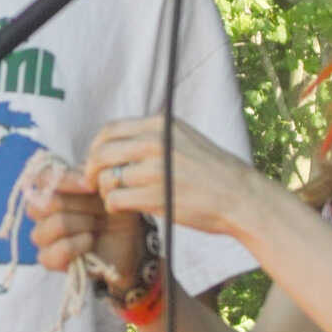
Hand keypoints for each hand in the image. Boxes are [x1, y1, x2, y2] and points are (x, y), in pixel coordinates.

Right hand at [23, 168, 147, 282]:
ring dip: (83, 223)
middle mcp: (40, 210)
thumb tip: (87, 177)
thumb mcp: (108, 188)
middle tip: (101, 209)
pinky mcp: (48, 259)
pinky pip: (56, 250)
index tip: (91, 186)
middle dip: (81, 204)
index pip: (42, 178)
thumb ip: (94, 176)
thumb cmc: (113, 211)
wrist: (128, 243)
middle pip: (48, 201)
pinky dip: (78, 245)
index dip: (65, 180)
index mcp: (51, 188)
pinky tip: (90, 242)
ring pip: (56, 223)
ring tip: (97, 226)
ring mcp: (42, 234)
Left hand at [83, 116, 260, 237]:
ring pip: (107, 178)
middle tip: (93, 183)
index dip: (95, 147)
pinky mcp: (156, 196)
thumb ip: (152, 137)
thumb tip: (114, 145)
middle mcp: (155, 141)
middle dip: (90, 170)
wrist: (241, 197)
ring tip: (116, 197)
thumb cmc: (213, 172)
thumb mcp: (184, 138)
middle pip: (102, 153)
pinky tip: (123, 208)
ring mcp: (155, 169)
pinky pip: (116, 199)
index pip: (110, 130)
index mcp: (160, 124)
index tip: (94, 161)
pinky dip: (113, 205)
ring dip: (106, 191)